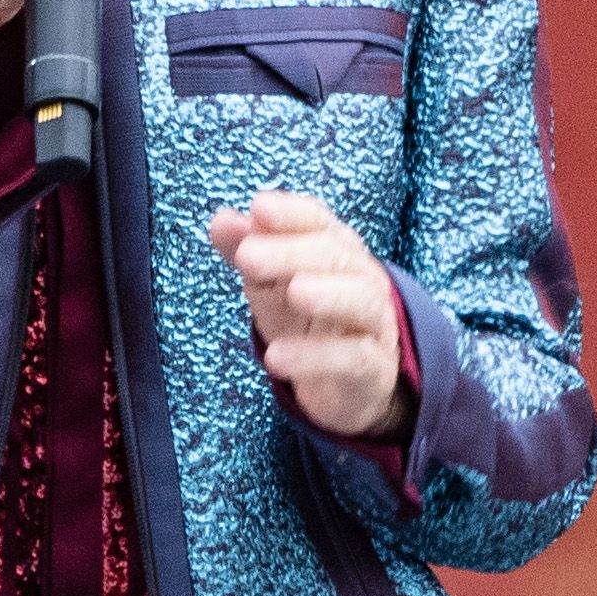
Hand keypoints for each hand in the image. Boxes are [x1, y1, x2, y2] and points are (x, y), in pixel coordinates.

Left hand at [209, 190, 406, 441]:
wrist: (343, 387)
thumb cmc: (307, 324)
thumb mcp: (270, 286)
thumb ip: (247, 251)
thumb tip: (221, 220)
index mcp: (337, 252)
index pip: (319, 222)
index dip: (291, 214)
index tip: (258, 208)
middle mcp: (363, 280)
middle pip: (337, 256)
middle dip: (292, 252)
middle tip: (249, 256)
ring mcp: (374, 324)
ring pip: (361, 300)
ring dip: (327, 294)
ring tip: (293, 293)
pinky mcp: (374, 369)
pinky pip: (354, 358)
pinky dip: (316, 357)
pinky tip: (277, 359)